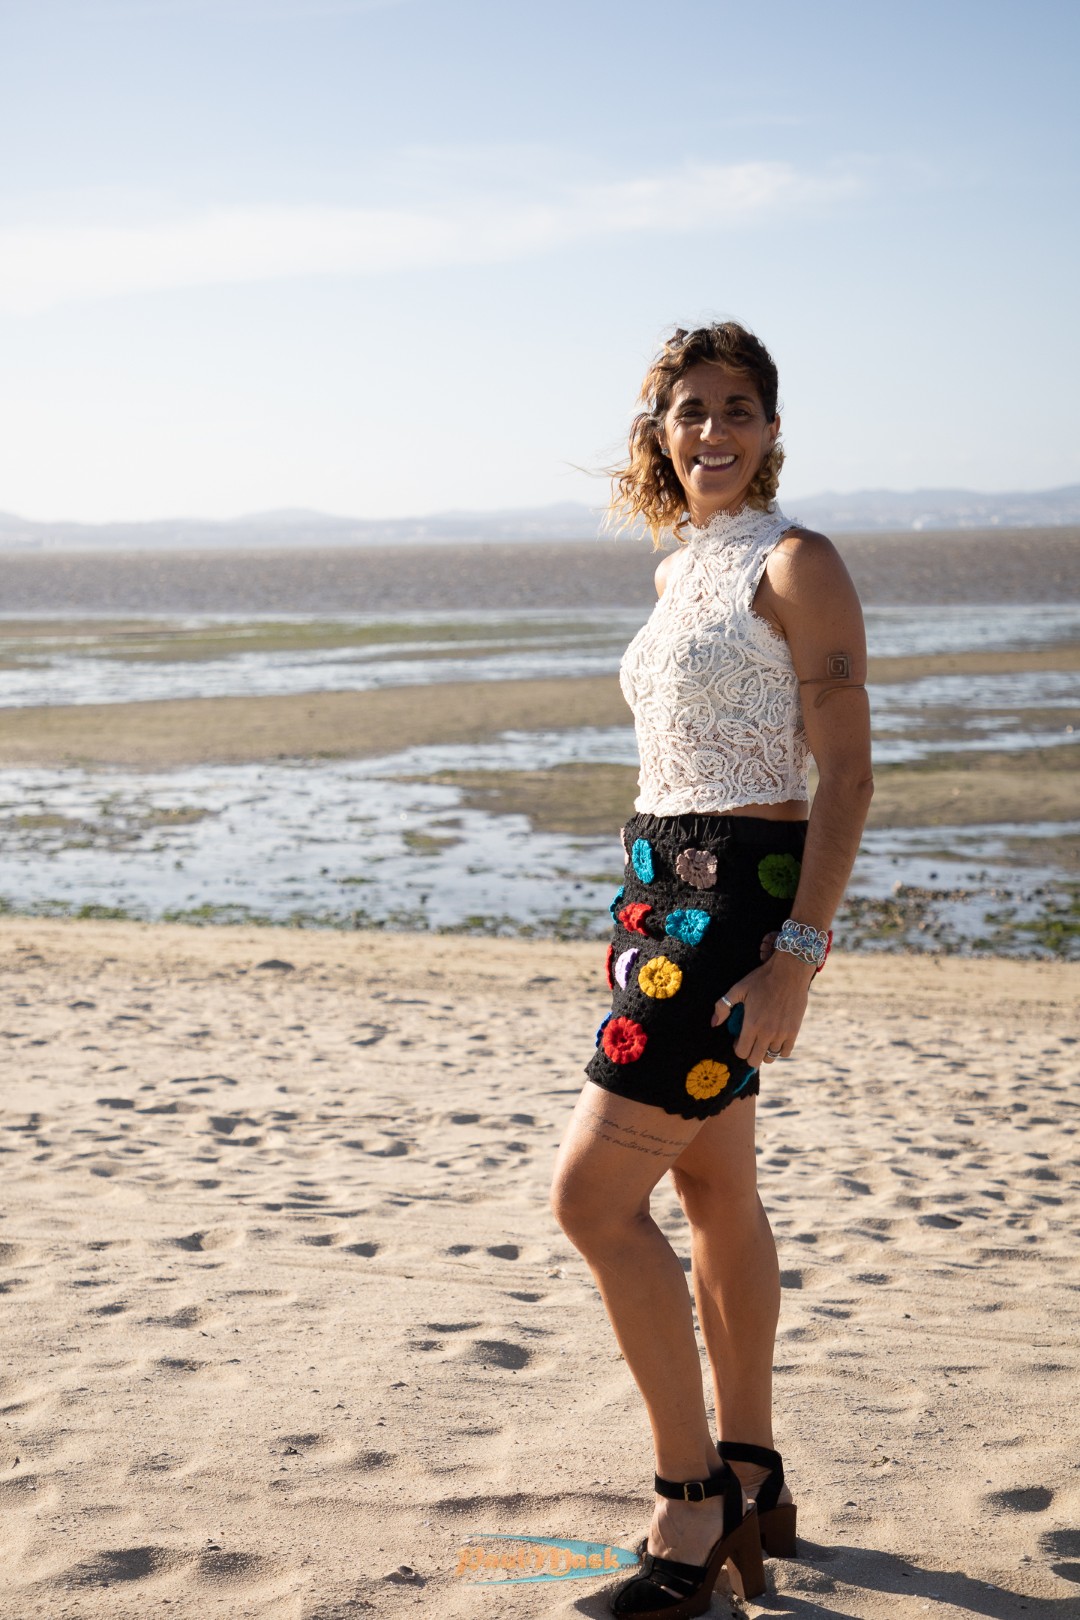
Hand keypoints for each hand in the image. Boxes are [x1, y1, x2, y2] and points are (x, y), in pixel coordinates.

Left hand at [712, 950, 815, 1066]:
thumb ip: (723, 1006)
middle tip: (750, 1040)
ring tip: (763, 1039)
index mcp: (751, 1024)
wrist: (789, 972)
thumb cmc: (761, 979)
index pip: (741, 1052)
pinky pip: (786, 1052)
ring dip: (764, 1051)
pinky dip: (779, 1049)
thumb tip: (714, 1023)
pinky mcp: (794, 1031)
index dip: (737, 1047)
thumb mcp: (738, 988)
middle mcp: (767, 1033)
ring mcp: (782, 1034)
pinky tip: (776, 1039)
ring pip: (770, 1058)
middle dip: (749, 1054)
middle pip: (755, 1060)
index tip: (739, 1038)